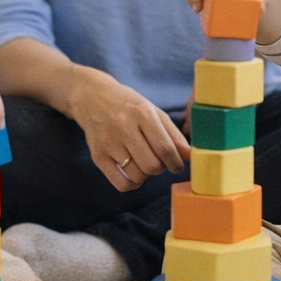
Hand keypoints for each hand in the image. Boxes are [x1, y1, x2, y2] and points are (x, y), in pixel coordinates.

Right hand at [67, 65, 189, 190]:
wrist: (91, 97)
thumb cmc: (127, 105)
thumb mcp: (152, 111)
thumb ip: (172, 134)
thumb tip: (189, 156)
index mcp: (141, 113)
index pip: (164, 148)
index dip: (176, 162)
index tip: (177, 165)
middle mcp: (123, 127)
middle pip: (152, 165)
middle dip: (161, 169)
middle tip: (160, 162)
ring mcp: (108, 142)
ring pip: (138, 175)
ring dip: (147, 175)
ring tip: (144, 163)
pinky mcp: (97, 155)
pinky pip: (121, 183)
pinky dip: (132, 184)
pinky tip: (133, 173)